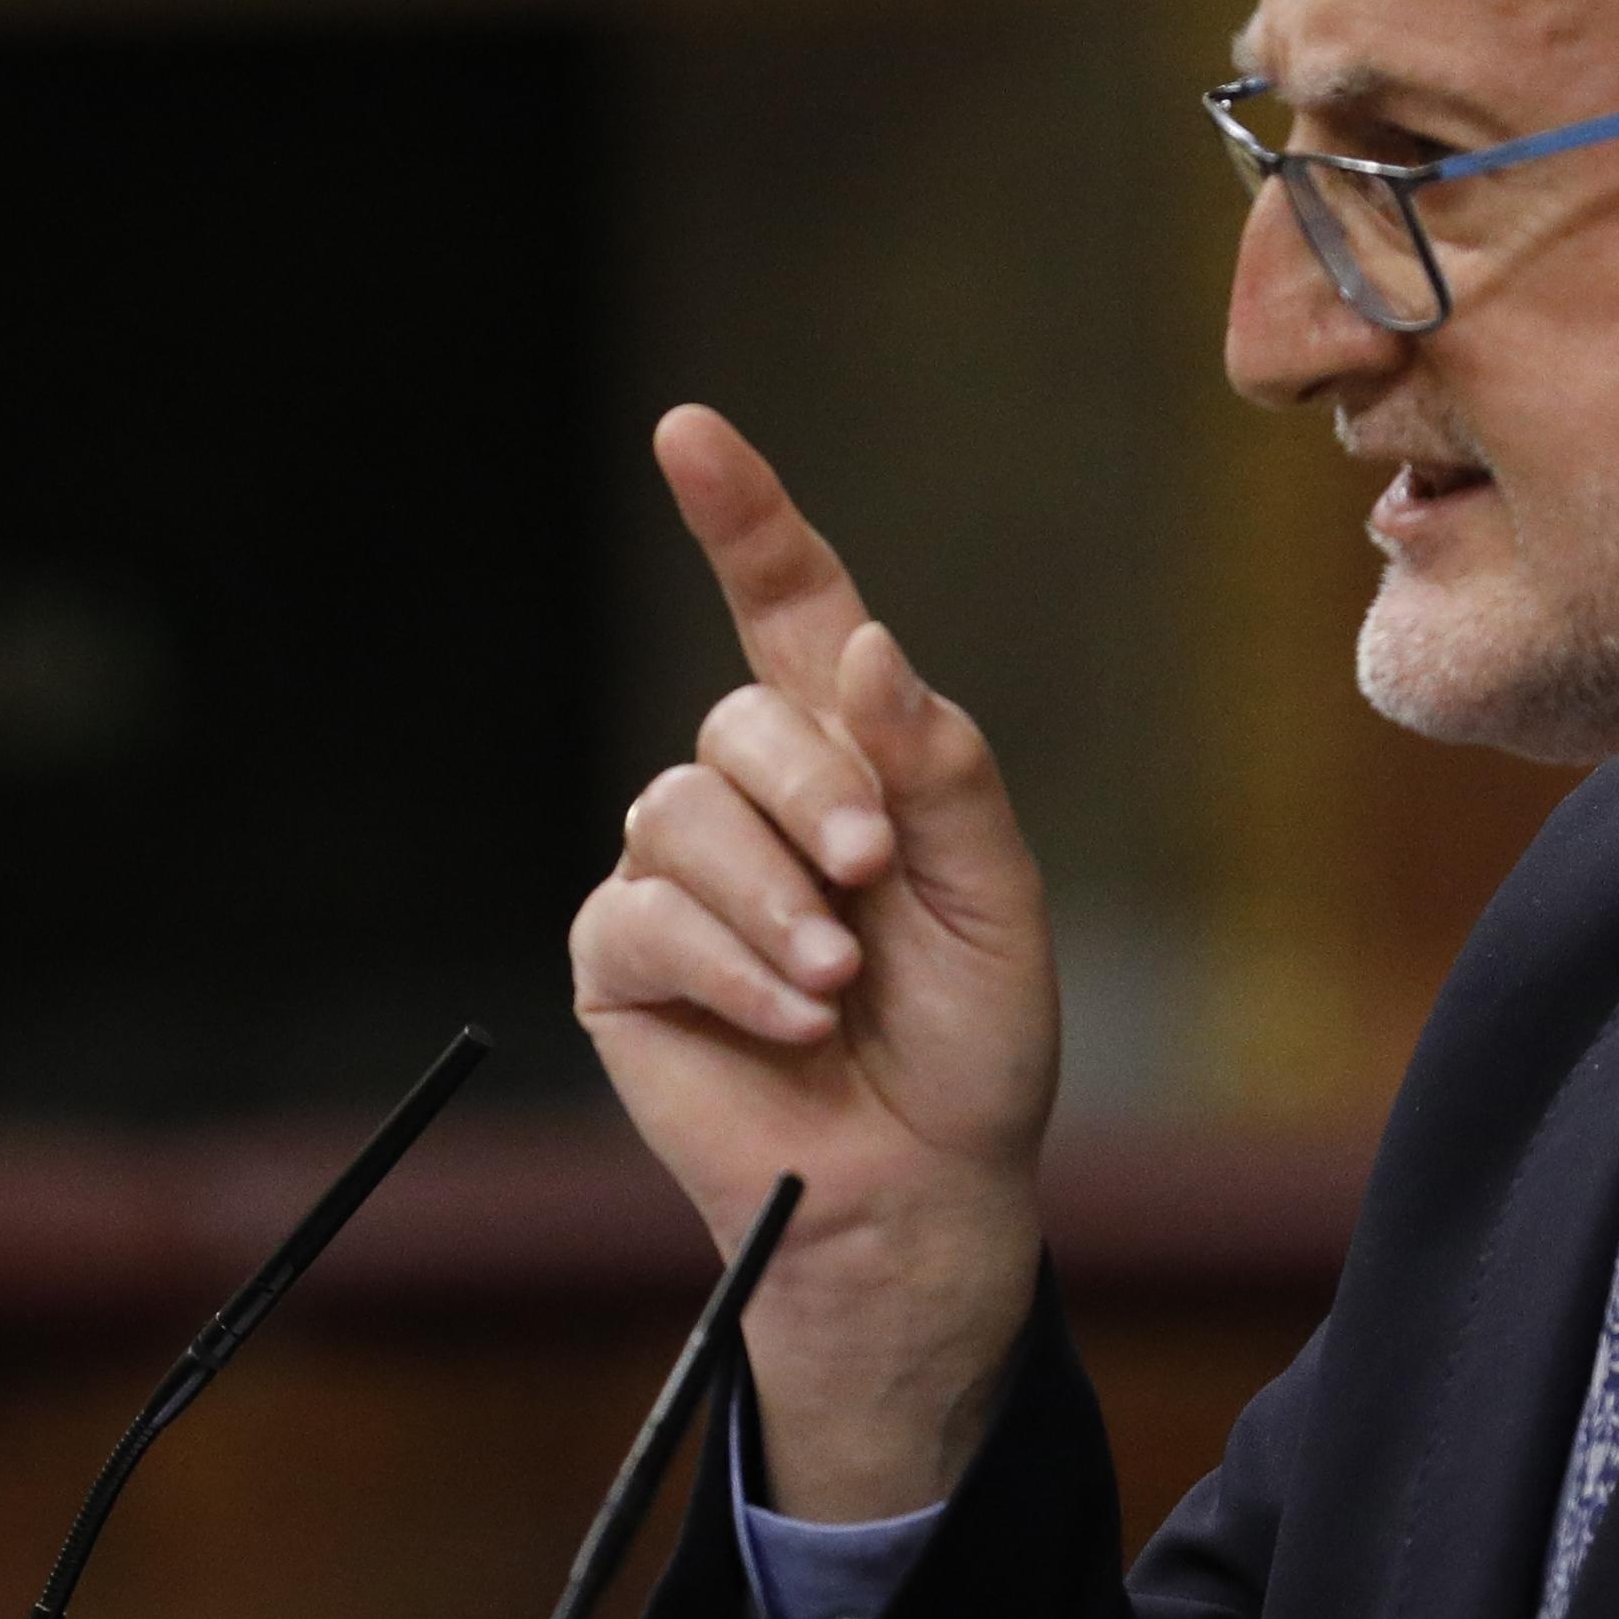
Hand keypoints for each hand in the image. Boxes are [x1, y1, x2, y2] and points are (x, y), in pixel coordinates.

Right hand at [570, 410, 1061, 1516]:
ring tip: (836, 982)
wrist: (922, 1186)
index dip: (741, 516)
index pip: (783, 608)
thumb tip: (860, 649)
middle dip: (816, 796)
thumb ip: (941, 768)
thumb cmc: (969, 1045)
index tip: (689, 431)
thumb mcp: (995, 894)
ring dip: (774, 901)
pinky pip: (639, 917)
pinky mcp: (623, 963)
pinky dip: (727, 966)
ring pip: (681, 816)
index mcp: (849, 757)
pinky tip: (791, 1019)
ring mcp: (674, 878)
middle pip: (738, 721)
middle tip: (874, 883)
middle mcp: (750, 800)